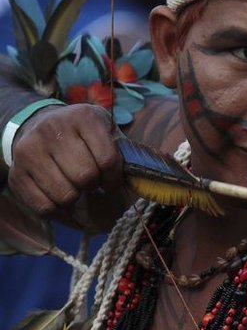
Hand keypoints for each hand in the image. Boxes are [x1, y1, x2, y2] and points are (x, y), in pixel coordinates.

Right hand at [6, 103, 122, 221]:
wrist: (38, 124)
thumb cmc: (82, 133)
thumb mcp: (105, 129)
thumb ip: (124, 149)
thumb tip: (146, 178)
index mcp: (84, 117)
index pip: (107, 160)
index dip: (114, 177)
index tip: (112, 180)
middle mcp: (53, 130)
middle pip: (85, 177)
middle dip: (95, 185)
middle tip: (93, 182)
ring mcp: (30, 151)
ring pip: (64, 195)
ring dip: (77, 197)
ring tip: (78, 187)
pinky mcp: (16, 173)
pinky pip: (43, 207)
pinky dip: (59, 211)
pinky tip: (65, 200)